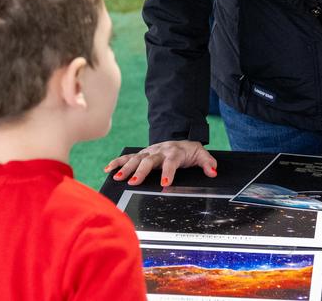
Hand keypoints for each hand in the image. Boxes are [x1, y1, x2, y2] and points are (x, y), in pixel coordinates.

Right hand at [104, 140, 218, 187]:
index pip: (171, 162)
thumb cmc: (189, 150)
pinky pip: (127, 157)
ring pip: (136, 159)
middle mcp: (159, 151)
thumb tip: (213, 172)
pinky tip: (108, 169)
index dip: (168, 171)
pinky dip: (117, 162)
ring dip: (126, 168)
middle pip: (149, 161)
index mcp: (174, 152)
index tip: (165, 182)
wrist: (180, 139)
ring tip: (117, 178)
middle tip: (134, 182)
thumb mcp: (201, 154)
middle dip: (141, 171)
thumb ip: (208, 163)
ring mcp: (148, 152)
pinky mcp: (141, 154)